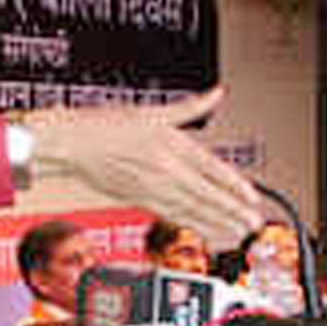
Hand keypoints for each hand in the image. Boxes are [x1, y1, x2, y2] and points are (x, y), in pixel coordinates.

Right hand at [23, 87, 263, 250]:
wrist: (72, 142)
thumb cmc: (107, 125)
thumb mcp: (154, 111)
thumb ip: (191, 106)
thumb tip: (217, 93)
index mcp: (172, 143)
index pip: (212, 168)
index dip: (236, 185)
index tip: (253, 197)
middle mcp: (165, 168)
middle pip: (207, 194)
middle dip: (233, 211)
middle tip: (254, 224)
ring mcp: (152, 187)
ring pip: (192, 209)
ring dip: (217, 222)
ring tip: (237, 232)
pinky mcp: (139, 199)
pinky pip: (172, 216)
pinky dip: (193, 225)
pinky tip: (207, 230)